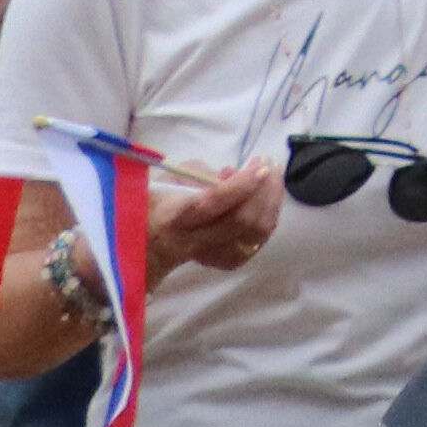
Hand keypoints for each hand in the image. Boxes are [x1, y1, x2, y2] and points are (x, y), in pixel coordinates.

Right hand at [147, 158, 285, 281]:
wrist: (153, 241)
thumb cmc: (162, 200)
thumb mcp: (172, 177)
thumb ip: (202, 173)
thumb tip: (232, 174)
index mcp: (173, 216)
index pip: (212, 203)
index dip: (241, 184)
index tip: (260, 165)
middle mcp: (193, 241)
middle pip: (239, 221)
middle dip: (264, 189)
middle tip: (270, 165)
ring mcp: (212, 255)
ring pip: (254, 233)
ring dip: (272, 201)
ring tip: (273, 177)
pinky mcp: (228, 261)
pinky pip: (258, 240)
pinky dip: (269, 216)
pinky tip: (269, 198)